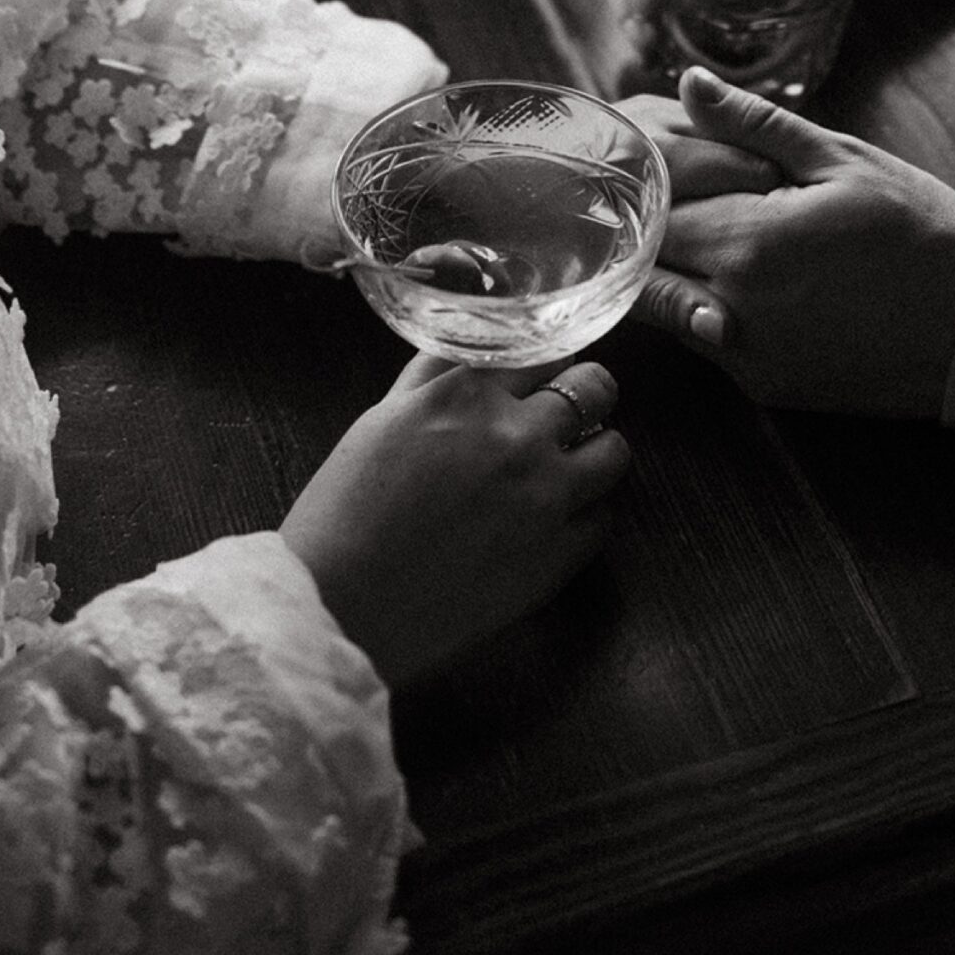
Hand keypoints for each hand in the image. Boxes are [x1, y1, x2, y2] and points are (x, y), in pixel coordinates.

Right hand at [280, 354, 628, 684]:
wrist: (339, 608)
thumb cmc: (344, 513)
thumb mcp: (382, 419)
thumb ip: (435, 375)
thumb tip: (474, 346)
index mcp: (466, 393)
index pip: (545, 348)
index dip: (545, 363)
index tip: (541, 377)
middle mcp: (516, 434)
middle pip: (596, 386)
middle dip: (584, 395)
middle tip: (564, 417)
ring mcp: (545, 496)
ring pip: (615, 450)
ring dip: (594, 453)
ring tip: (565, 469)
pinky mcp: (559, 556)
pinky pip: (603, 518)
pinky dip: (584, 515)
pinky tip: (550, 523)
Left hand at [631, 68, 954, 416]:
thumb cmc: (921, 230)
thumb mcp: (842, 159)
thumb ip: (753, 123)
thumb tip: (689, 83)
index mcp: (748, 242)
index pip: (651, 212)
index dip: (641, 185)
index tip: (641, 165)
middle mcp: (733, 309)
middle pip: (646, 266)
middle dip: (643, 231)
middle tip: (656, 199)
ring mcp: (748, 357)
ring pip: (666, 310)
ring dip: (671, 272)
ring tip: (701, 231)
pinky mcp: (767, 387)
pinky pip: (706, 343)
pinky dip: (704, 310)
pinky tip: (740, 277)